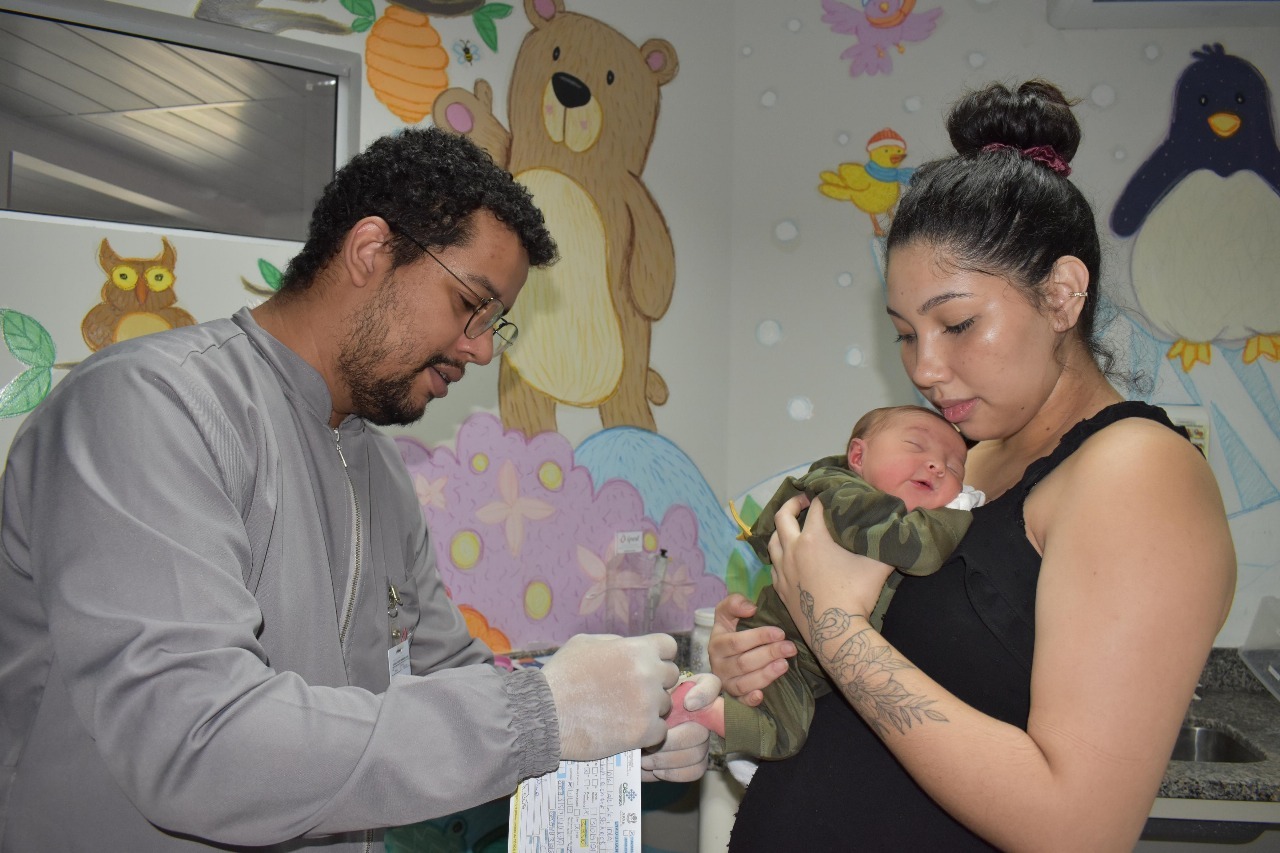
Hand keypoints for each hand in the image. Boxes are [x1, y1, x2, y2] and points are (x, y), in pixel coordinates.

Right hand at [542, 633, 678, 760]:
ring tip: (625, 713)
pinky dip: (647, 733)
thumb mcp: (586, 643)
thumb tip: (630, 647)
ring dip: (650, 708)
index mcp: (636, 649)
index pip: (669, 647)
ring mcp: (647, 704)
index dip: (658, 656)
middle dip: (655, 682)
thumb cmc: (562, 675)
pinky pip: (660, 731)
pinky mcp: (643, 732)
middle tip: (633, 692)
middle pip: (669, 676)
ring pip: (664, 705)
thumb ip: (615, 643)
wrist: (545, 714)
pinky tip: (628, 730)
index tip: (647, 666)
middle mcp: (648, 674)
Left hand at [641, 672, 720, 781]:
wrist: (631, 730)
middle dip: (671, 742)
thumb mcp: (642, 694)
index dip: (704, 694)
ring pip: (697, 754)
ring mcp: (703, 738)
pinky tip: (656, 770)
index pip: (711, 684)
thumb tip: (690, 704)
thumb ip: (661, 688)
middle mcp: (703, 715)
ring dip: (668, 759)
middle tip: (648, 747)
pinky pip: (695, 770)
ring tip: (645, 760)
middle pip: (701, 731)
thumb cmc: (638, 710)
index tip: (687, 703)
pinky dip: (673, 773)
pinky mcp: (697, 761)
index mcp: (690, 691)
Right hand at [708, 593, 795, 707]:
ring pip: (744, 683)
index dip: (758, 637)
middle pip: (743, 663)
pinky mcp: (733, 696)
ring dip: (765, 675)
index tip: (780, 633)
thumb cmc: (732, 630)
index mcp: (717, 643)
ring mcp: (725, 682)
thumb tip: (751, 609)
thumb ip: (734, 603)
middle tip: (790, 648)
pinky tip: (761, 696)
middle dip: (769, 654)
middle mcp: (718, 665)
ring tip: (784, 665)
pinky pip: (740, 701)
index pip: (736, 642)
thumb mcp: (728, 612)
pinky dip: (749, 700)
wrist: (726, 653)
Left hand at [768, 496, 893, 642]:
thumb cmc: (858, 594)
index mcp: (814, 538)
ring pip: (773, 540)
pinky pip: (773, 564)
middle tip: (803, 500)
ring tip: (792, 527)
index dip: (822, 495)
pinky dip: (779, 555)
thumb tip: (897, 523)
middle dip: (793, 503)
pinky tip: (787, 557)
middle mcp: (792, 549)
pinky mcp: (780, 588)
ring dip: (782, 529)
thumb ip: (885, 540)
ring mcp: (782, 569)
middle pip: (782, 516)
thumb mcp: (879, 563)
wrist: (837, 632)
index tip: (829, 491)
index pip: (815, 506)